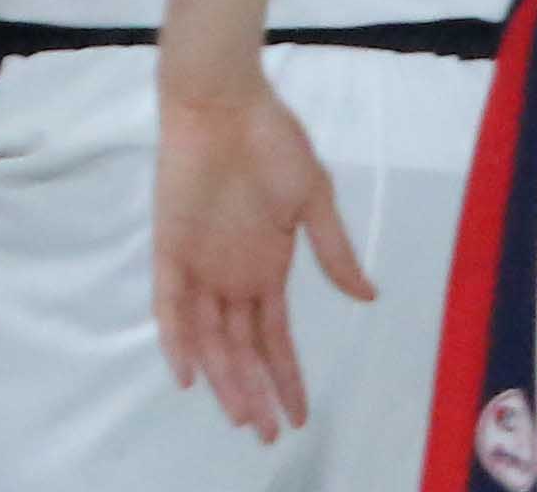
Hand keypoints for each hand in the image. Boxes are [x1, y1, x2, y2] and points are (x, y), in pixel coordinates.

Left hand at [153, 74, 368, 441]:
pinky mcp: (171, 245)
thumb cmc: (272, 141)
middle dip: (255, 392)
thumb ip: (334, 251)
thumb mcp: (314, 198)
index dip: (287, 376)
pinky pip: (169, 302)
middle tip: (269, 434)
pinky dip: (176, 338)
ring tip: (243, 418)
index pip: (274, 337)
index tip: (302, 415)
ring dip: (224, 378)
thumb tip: (368, 296)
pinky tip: (187, 374)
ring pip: (209, 337)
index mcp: (267, 266)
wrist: (226, 101)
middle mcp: (232, 274)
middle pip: (241, 349)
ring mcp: (200, 263)